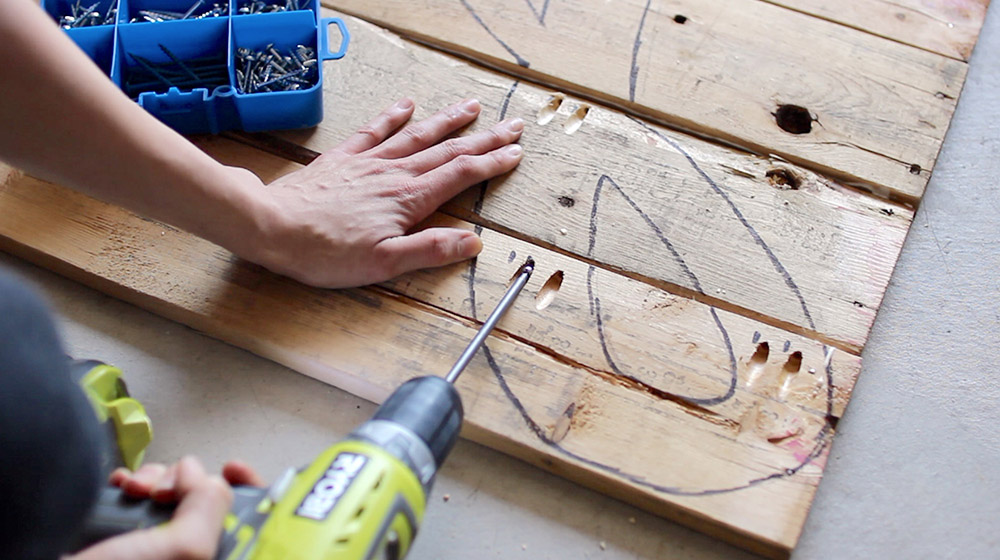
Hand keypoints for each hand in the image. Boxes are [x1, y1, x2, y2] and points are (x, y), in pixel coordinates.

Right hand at [69, 457, 263, 559]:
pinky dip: (131, 486)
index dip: (250, 492)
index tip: (234, 468)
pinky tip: (120, 486)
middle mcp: (184, 558)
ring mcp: (154, 550)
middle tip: (168, 488)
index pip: (247, 527)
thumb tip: (202, 474)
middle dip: (189, 482)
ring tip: (137, 488)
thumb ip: (210, 507)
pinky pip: (139, 502)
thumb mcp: (182, 549)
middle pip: (207, 506)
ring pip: (172, 498)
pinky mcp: (125, 540)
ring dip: (157, 481)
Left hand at [243, 97, 523, 287]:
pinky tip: (407, 104)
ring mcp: (368, 162)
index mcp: (409, 199)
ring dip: (447, 121)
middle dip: (484, 138)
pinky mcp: (343, 159)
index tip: (515, 153)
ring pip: (417, 135)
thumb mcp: (384, 263)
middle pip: (448, 151)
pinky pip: (374, 131)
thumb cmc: (325, 253)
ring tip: (471, 106)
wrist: (272, 227)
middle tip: (512, 126)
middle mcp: (394, 173)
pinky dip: (393, 116)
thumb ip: (430, 250)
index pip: (461, 175)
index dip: (492, 164)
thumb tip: (473, 242)